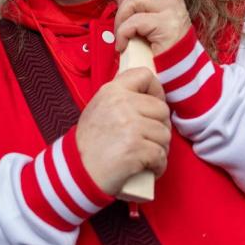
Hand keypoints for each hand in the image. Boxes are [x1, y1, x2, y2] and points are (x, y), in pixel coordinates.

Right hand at [76, 68, 170, 195]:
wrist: (79, 169)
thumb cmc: (90, 142)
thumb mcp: (99, 107)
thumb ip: (121, 98)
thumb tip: (149, 97)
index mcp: (112, 91)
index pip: (145, 75)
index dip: (156, 90)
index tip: (153, 105)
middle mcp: (122, 104)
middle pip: (162, 109)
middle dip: (160, 127)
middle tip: (148, 139)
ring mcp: (131, 125)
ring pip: (165, 134)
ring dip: (159, 148)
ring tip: (145, 155)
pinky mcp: (137, 148)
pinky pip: (162, 155)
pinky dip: (158, 165)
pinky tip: (147, 168)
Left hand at [114, 0, 190, 55]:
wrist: (182, 74)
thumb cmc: (163, 48)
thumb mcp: (157, 22)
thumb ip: (148, 6)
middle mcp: (174, 0)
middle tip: (121, 11)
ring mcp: (171, 11)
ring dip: (121, 18)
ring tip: (121, 33)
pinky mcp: (165, 26)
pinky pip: (134, 21)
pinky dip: (123, 33)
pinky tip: (123, 44)